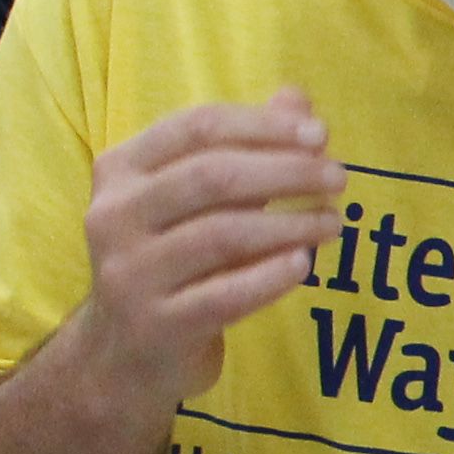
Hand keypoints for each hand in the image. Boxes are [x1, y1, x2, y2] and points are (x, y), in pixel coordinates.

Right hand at [66, 90, 340, 407]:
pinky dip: (269, 277)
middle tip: (339, 177)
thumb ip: (245, 149)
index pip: (196, 128)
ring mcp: (129, 274)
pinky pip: (223, 295)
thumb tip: (298, 99)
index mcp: (121, 170)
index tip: (320, 134)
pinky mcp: (156, 325)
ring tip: (334, 224)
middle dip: (284, 171)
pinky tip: (304, 265)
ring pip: (221, 235)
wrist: (124, 354)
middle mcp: (114, 216)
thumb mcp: (199, 201)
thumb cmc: (173, 259)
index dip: (262, 126)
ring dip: (289, 225)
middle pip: (211, 177)